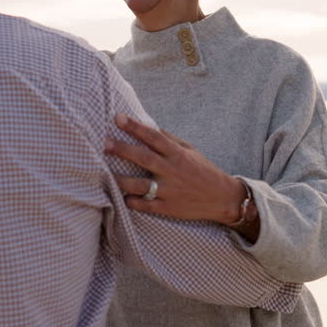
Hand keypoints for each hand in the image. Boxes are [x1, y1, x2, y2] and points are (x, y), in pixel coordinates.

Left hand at [105, 114, 246, 224]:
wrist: (222, 198)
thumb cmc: (204, 170)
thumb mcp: (191, 150)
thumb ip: (170, 139)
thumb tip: (150, 126)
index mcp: (177, 154)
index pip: (153, 136)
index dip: (135, 127)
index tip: (118, 117)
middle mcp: (172, 171)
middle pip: (144, 158)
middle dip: (123, 150)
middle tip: (104, 143)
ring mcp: (169, 191)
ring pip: (140, 185)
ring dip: (121, 180)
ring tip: (105, 174)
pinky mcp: (168, 208)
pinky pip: (146, 206)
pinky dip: (132, 202)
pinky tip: (123, 197)